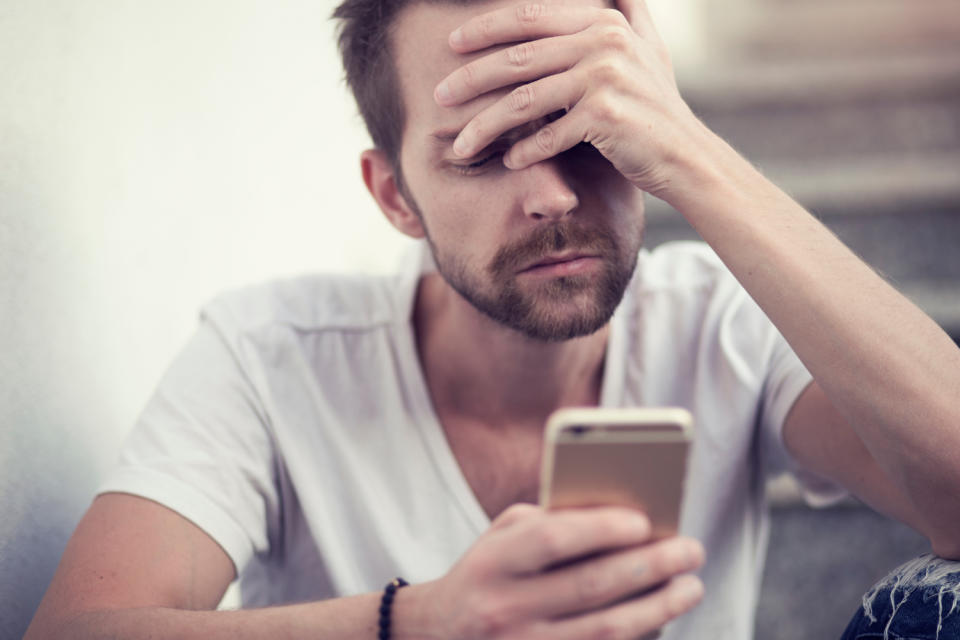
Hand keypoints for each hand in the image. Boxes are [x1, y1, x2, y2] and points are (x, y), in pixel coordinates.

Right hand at [410, 504, 704, 638]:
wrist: (440, 636)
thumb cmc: (486, 573)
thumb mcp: (500, 537)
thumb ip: (549, 521)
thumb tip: (618, 518)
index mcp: (493, 563)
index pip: (551, 541)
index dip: (600, 529)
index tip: (646, 520)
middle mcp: (505, 609)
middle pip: (589, 587)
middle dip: (649, 567)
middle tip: (690, 549)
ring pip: (605, 632)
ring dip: (658, 609)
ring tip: (690, 586)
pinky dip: (639, 639)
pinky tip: (662, 619)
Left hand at [433, 0, 706, 195]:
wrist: (686, 155)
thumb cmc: (657, 105)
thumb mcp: (647, 46)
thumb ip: (626, 8)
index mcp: (603, 22)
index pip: (529, 19)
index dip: (485, 30)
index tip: (452, 44)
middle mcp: (603, 43)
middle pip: (517, 60)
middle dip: (470, 79)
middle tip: (439, 96)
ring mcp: (605, 78)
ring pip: (524, 101)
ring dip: (485, 125)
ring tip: (461, 145)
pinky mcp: (605, 116)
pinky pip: (548, 135)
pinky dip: (524, 152)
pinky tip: (507, 162)